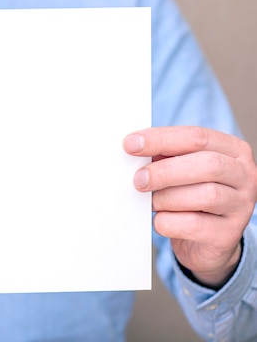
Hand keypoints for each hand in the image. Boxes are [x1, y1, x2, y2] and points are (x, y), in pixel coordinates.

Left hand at [123, 126, 256, 287]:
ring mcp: (241, 205)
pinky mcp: (228, 234)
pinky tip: (161, 220)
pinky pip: (194, 225)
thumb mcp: (179, 168)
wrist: (203, 238)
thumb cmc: (188, 195)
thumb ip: (163, 155)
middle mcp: (244, 175)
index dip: (161, 139)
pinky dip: (168, 222)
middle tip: (139, 179)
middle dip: (165, 171)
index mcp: (232, 150)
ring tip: (153, 202)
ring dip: (167, 198)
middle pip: (208, 165)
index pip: (197, 137)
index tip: (131, 144)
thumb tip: (134, 147)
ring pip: (205, 195)